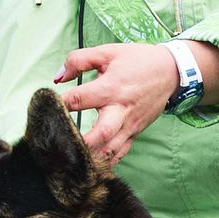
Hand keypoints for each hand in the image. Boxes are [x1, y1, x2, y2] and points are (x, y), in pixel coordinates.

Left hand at [57, 43, 178, 165]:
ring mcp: (129, 125)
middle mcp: (120, 110)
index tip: (48, 108)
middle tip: (62, 144)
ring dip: (92, 157)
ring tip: (74, 160)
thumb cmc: (137, 61)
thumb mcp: (107, 52)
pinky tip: (92, 165)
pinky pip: (121, 153)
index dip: (61, 104)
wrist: (171, 72)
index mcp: (111, 88)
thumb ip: (79, 60)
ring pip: (111, 149)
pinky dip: (107, 161)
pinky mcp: (135, 133)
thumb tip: (58, 77)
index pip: (80, 99)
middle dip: (80, 142)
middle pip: (100, 133)